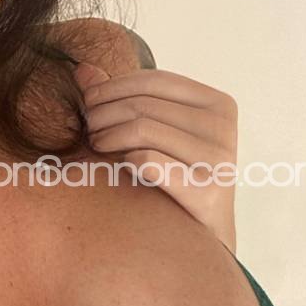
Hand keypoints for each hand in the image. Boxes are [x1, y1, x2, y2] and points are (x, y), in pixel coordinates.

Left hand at [75, 61, 238, 251]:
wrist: (201, 236)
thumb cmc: (173, 175)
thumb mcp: (154, 131)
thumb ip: (122, 99)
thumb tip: (81, 68)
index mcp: (217, 104)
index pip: (154, 80)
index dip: (113, 87)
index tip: (88, 102)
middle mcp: (223, 127)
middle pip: (144, 105)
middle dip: (104, 113)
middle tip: (88, 129)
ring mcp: (219, 158)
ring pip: (142, 130)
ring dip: (108, 136)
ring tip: (96, 146)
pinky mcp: (208, 189)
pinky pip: (149, 161)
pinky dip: (125, 161)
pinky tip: (117, 168)